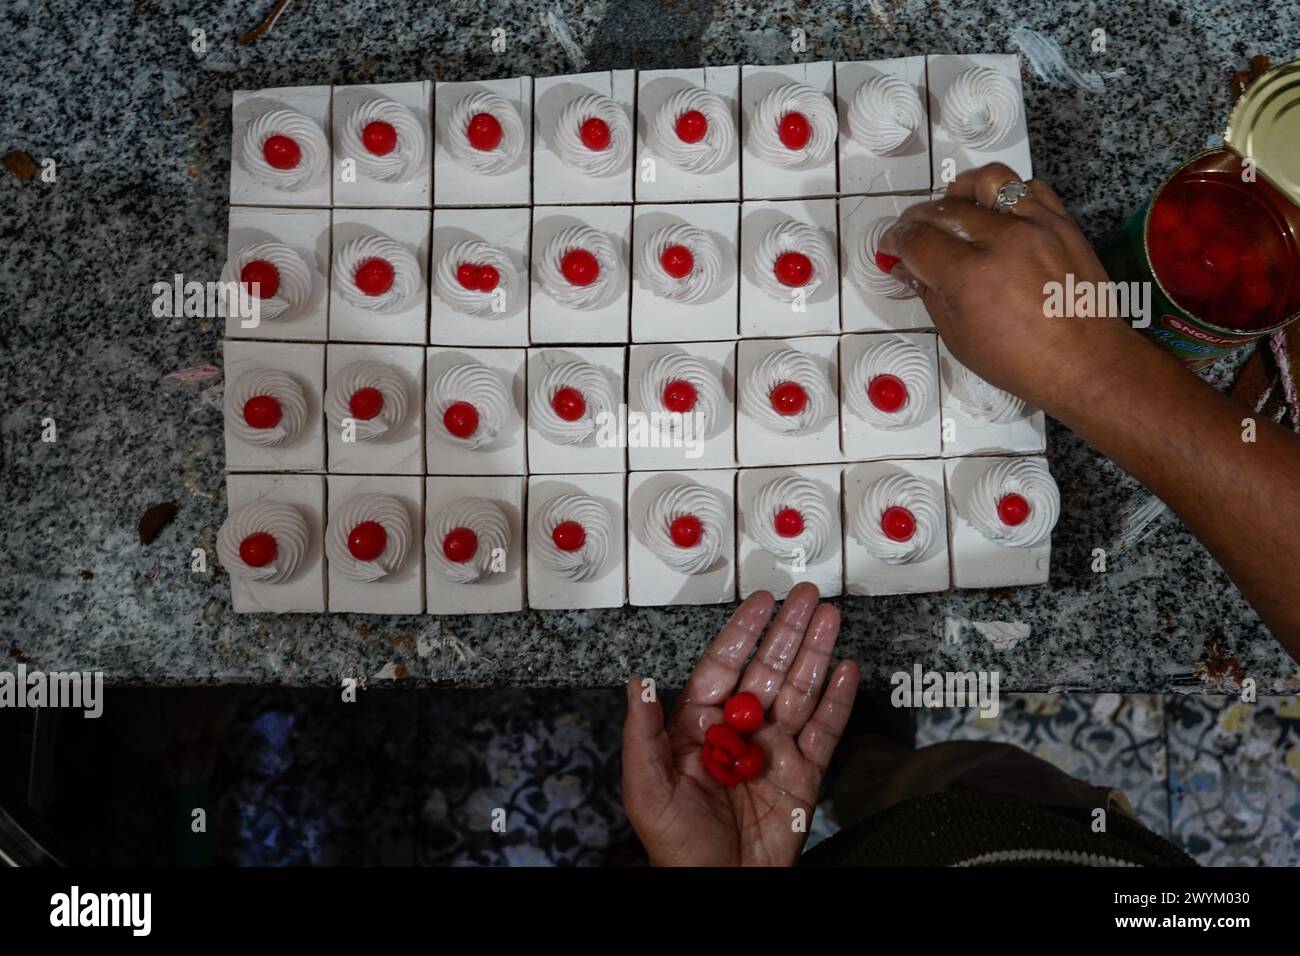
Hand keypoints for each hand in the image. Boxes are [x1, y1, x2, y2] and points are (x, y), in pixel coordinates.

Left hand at [621, 583, 859, 865]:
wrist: (722, 889)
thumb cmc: (676, 847)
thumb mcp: (648, 791)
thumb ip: (643, 735)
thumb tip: (638, 684)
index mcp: (700, 726)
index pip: (724, 666)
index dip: (744, 631)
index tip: (761, 601)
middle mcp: (740, 731)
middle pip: (768, 669)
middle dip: (789, 631)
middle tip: (808, 595)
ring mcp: (774, 750)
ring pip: (799, 690)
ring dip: (817, 653)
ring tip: (831, 618)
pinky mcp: (803, 774)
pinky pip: (825, 731)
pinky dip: (837, 700)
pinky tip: (845, 670)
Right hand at [878, 163, 1140, 414]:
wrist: (1085, 361)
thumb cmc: (1020, 361)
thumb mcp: (959, 337)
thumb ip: (930, 294)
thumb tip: (906, 266)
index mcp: (970, 278)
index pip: (917, 240)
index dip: (895, 241)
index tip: (891, 246)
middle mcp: (1002, 242)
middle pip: (945, 209)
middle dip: (919, 219)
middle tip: (913, 233)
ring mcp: (1036, 226)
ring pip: (989, 182)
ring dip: (962, 191)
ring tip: (955, 207)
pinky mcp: (1061, 223)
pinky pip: (1030, 188)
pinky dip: (1007, 194)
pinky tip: (997, 213)